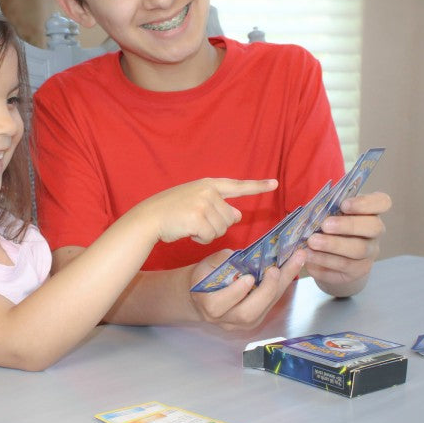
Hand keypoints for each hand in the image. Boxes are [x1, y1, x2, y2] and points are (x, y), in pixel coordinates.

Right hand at [135, 178, 277, 244]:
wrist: (148, 217)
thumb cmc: (170, 211)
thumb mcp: (195, 202)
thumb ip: (217, 205)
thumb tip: (238, 214)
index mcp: (208, 184)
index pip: (237, 185)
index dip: (257, 186)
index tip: (275, 183)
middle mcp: (208, 191)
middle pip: (230, 217)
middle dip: (217, 225)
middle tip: (196, 222)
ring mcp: (203, 203)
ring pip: (222, 229)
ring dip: (207, 233)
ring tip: (189, 225)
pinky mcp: (198, 217)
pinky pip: (210, 236)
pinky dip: (200, 239)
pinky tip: (188, 232)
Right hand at [188, 248, 305, 331]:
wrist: (203, 296)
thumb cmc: (204, 277)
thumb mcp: (206, 265)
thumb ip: (221, 261)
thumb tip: (243, 257)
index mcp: (208, 304)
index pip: (219, 304)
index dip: (235, 292)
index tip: (249, 278)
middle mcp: (225, 319)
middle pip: (247, 314)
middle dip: (265, 292)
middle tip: (276, 270)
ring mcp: (241, 324)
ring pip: (263, 312)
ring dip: (279, 288)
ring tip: (293, 264)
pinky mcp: (254, 322)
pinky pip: (269, 307)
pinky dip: (280, 289)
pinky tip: (290, 271)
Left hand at [301, 191, 391, 296]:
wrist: (329, 262)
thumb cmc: (328, 229)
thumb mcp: (329, 216)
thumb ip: (327, 210)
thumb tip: (313, 208)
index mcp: (370, 212)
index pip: (382, 202)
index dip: (365, 203)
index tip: (344, 204)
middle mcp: (374, 233)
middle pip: (373, 227)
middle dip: (348, 225)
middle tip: (325, 225)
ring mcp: (369, 254)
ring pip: (358, 249)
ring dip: (333, 245)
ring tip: (312, 242)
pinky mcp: (358, 271)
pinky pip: (344, 267)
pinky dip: (324, 261)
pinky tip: (309, 256)